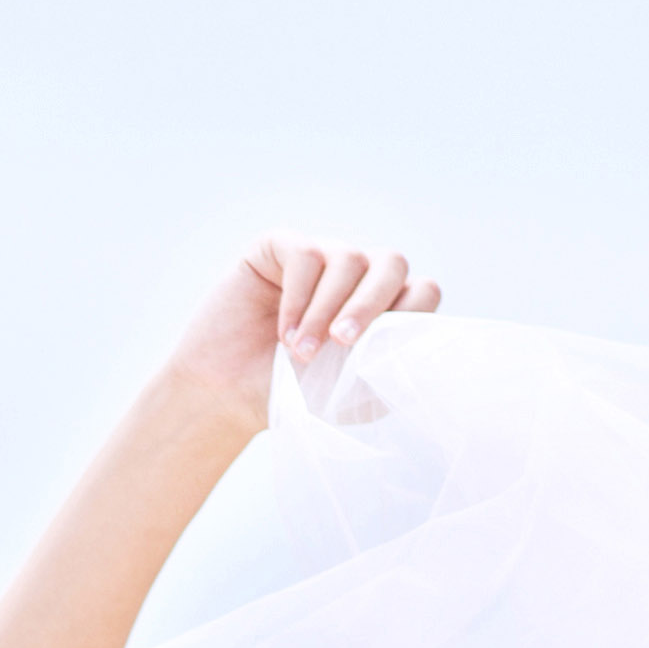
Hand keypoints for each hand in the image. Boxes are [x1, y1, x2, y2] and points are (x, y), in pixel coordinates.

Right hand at [156, 234, 443, 413]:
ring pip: (348, 259)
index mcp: (382, 308)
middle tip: (342, 343)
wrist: (227, 398)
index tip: (375, 353)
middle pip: (392, 264)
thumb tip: (421, 338)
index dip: (407, 315)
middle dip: (371, 304)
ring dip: (325, 311)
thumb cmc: (292, 396)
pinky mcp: (279, 248)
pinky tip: (282, 334)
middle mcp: (356, 277)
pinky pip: (305, 255)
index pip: (421, 290)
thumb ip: (391, 365)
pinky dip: (298, 298)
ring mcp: (320, 258)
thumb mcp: (353, 393)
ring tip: (300, 352)